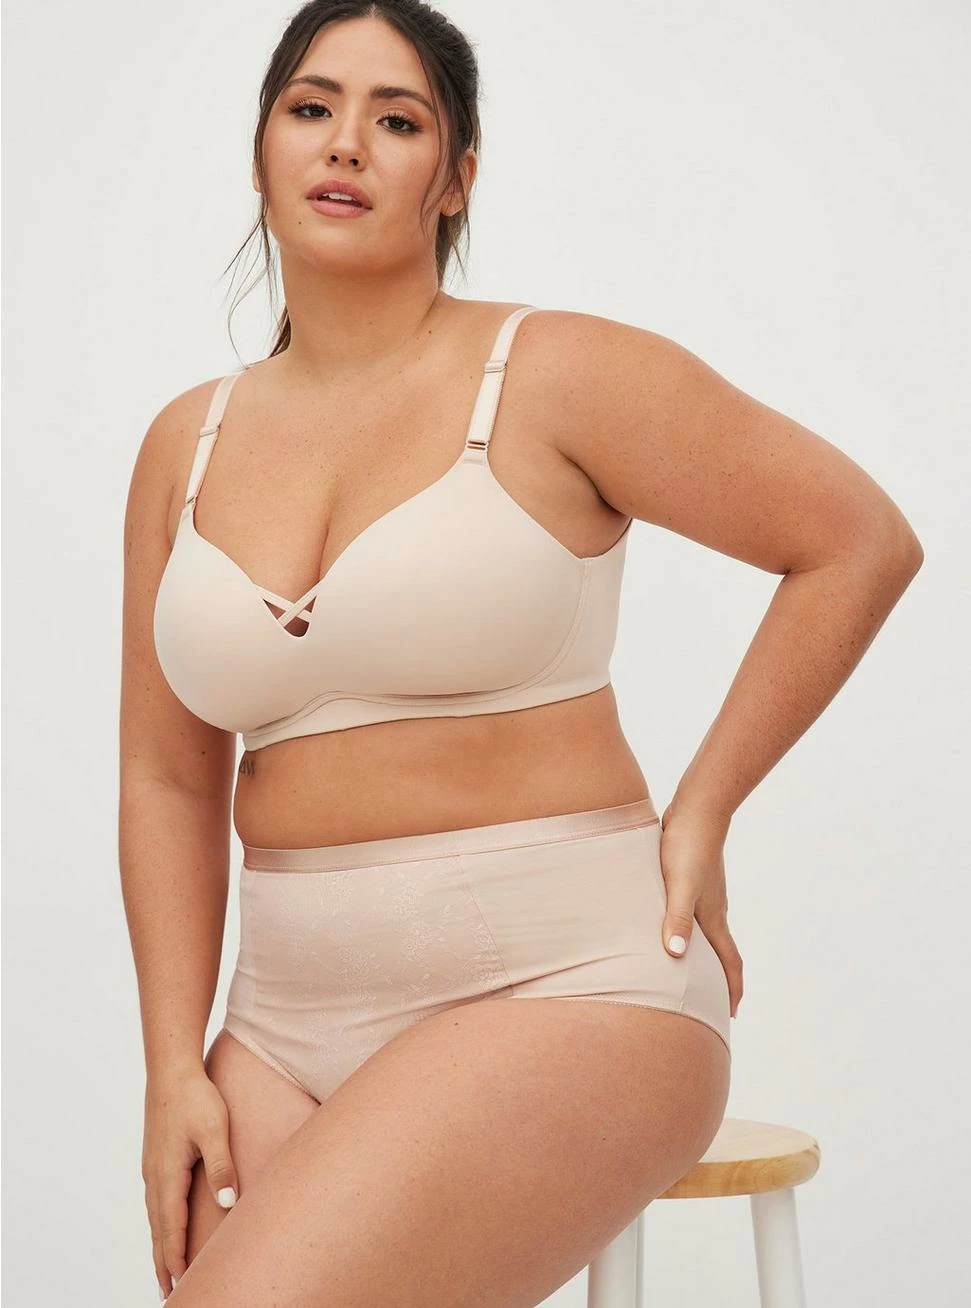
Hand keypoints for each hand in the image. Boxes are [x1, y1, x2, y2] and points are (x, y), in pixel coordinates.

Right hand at [142, 1064, 240, 1298]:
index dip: (174, 1256)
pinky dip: (159, 1223)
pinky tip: (165, 1224)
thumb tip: (228, 1202)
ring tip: (166, 1268)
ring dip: (160, 1244)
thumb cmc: (195, 1097)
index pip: (171, 1227)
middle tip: (168, 1291)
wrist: (171, 1069)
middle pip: (158, 1229)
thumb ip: (221, 1165)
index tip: (178, 1282)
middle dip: (163, 1261)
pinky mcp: (156, 1158)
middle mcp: (155, 1176)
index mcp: (167, 1174)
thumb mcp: (214, 1130)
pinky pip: (155, 1201)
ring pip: (155, 1216)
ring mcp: (152, 1167)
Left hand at [658, 799, 743, 1018]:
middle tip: (712, 1002)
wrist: (696, 810)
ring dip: (704, 954)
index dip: (731, 989)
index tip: (730, 1013)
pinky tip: (670, 926)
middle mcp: (713, 909)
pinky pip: (693, 914)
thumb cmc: (686, 847)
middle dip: (720, 979)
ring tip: (691, 969)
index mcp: (714, 917)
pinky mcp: (691, 878)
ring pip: (707, 932)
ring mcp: (704, 893)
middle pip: (721, 952)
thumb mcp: (679, 886)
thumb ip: (677, 919)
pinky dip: (688, 930)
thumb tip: (676, 955)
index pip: (729, 961)